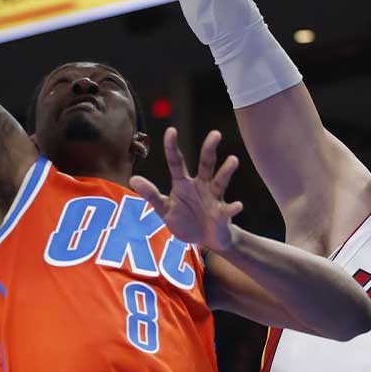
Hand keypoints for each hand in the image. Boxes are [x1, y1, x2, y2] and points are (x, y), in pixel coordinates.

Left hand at [131, 127, 243, 252]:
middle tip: (215, 134)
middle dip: (209, 149)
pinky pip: (227, 209)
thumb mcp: (165, 209)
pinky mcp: (222, 214)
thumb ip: (151, 195)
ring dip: (226, 171)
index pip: (176, 162)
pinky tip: (237, 205)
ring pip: (220, 181)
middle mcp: (200, 186)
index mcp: (183, 184)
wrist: (206, 241)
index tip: (171, 130)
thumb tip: (133, 179)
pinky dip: (232, 208)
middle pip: (205, 164)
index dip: (173, 147)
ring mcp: (213, 198)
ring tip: (233, 160)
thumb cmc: (186, 221)